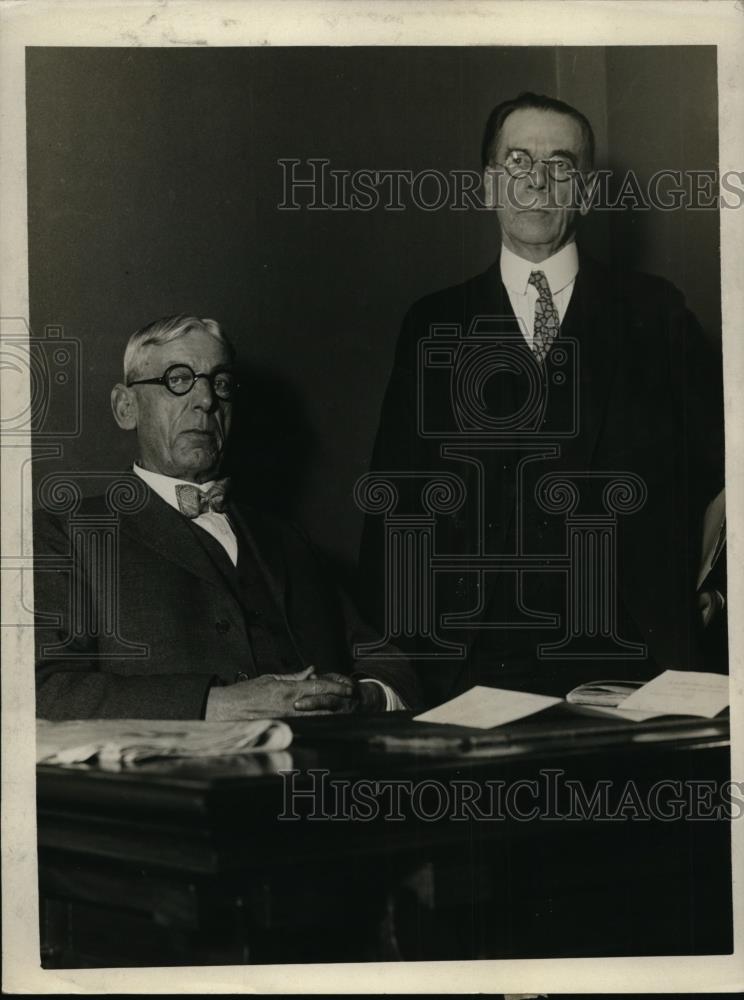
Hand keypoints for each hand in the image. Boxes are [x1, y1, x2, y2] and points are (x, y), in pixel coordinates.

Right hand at [205, 667, 357, 720]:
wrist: (226, 711)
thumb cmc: (245, 694)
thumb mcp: (270, 679)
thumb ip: (293, 677)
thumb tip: (311, 671)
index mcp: (288, 691)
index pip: (319, 687)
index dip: (336, 686)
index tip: (348, 686)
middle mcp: (290, 707)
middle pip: (323, 705)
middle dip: (340, 701)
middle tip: (352, 699)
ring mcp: (287, 721)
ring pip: (318, 718)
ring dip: (333, 713)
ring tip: (345, 710)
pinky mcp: (282, 729)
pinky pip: (306, 727)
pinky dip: (319, 723)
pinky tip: (327, 722)